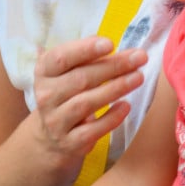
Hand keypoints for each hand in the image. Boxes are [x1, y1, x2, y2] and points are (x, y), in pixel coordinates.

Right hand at [32, 36, 146, 170]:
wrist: (51, 137)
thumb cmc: (67, 94)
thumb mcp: (68, 72)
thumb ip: (84, 57)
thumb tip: (109, 44)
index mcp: (45, 72)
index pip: (60, 57)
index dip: (85, 49)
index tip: (110, 43)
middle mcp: (46, 96)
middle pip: (80, 78)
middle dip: (113, 66)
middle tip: (139, 57)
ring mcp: (56, 121)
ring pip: (86, 103)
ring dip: (115, 88)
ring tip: (138, 77)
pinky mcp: (70, 142)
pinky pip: (92, 130)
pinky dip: (111, 118)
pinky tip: (126, 106)